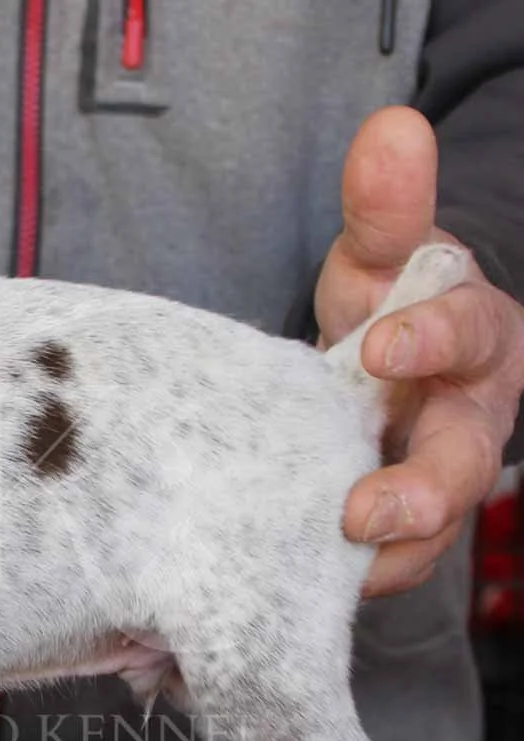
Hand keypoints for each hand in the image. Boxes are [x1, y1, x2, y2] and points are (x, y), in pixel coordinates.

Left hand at [316, 105, 523, 597]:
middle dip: (421, 492)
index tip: (382, 345)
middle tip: (363, 513)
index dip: (434, 339)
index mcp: (475, 341)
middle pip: (465, 464)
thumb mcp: (382, 254)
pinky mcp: (394, 531)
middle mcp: (467, 421)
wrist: (386, 370)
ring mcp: (434, 484)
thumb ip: (386, 206)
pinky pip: (381, 563)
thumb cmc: (388, 307)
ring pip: (427, 533)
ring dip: (383, 557)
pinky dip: (345, 577)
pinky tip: (293, 584)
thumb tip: (388, 128)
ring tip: (325, 571)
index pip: (469, 335)